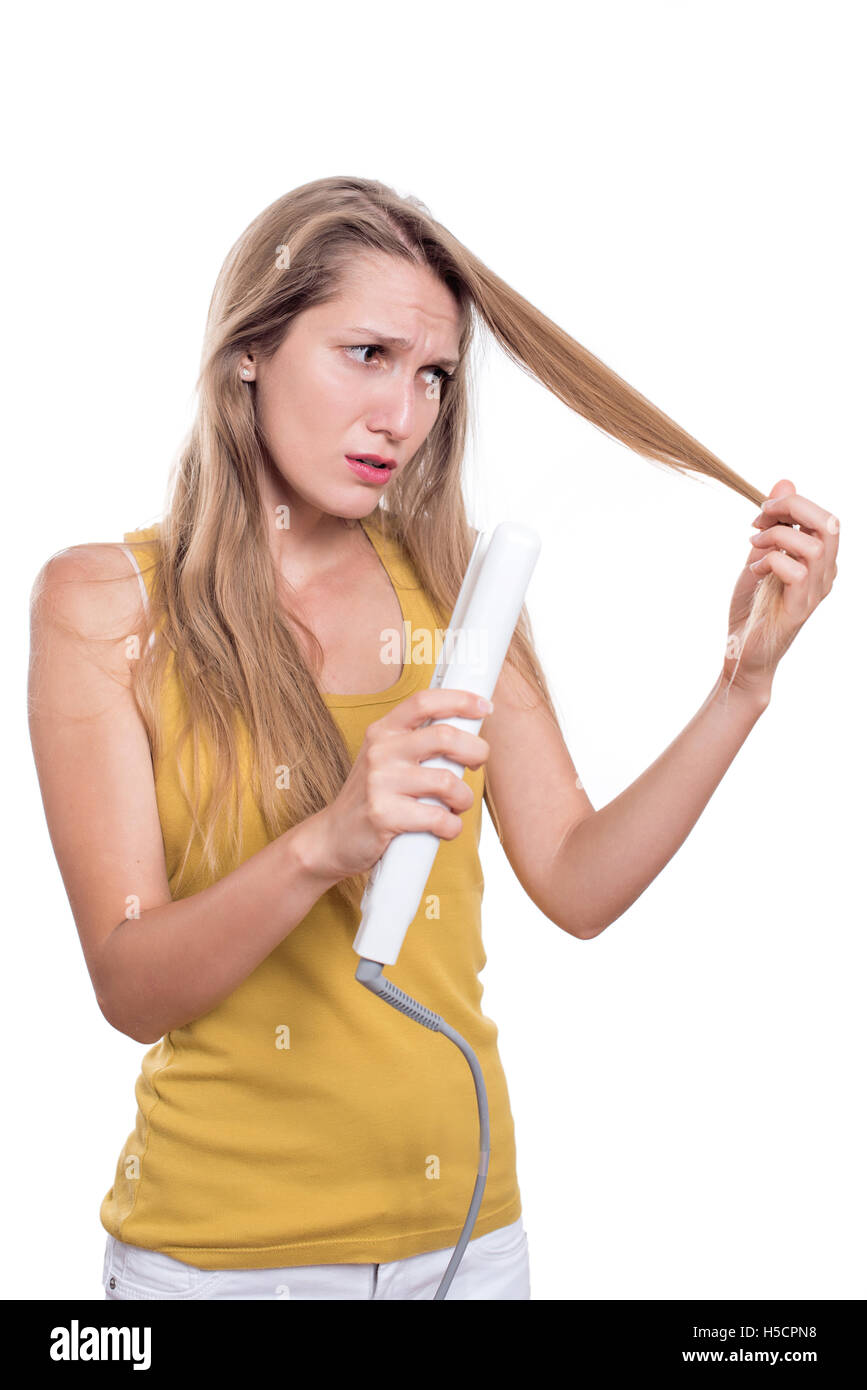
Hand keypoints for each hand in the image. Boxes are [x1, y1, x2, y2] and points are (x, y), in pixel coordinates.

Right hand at [309, 687, 491, 883]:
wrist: (333, 838)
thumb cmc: (373, 797)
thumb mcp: (386, 760)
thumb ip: (418, 744)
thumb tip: (468, 734)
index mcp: (383, 732)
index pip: (424, 701)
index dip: (460, 700)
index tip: (484, 707)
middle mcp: (380, 751)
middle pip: (445, 737)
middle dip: (476, 751)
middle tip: (478, 764)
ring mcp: (380, 783)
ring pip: (447, 782)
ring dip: (464, 798)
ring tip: (456, 805)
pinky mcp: (384, 815)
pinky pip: (438, 818)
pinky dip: (452, 826)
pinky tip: (444, 827)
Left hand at [724, 477, 838, 696]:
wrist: (741, 652)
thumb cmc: (752, 608)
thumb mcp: (759, 556)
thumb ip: (773, 524)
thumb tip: (784, 483)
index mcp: (820, 560)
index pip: (823, 517)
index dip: (793, 503)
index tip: (761, 511)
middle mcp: (825, 574)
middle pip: (829, 523)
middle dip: (792, 509)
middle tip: (759, 518)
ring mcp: (815, 592)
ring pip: (814, 546)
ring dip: (777, 537)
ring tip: (753, 546)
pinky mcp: (801, 609)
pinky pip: (795, 571)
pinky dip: (770, 562)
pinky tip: (754, 571)